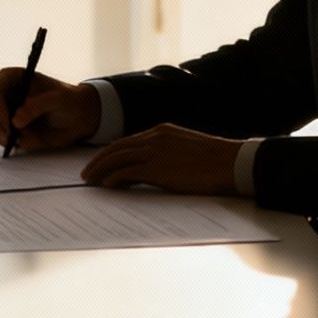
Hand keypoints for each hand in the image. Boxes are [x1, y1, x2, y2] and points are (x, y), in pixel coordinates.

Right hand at [0, 69, 100, 152]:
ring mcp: (4, 111)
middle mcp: (4, 93)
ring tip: (29, 138)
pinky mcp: (8, 127)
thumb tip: (15, 121)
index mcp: (12, 78)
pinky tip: (27, 140)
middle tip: (14, 139)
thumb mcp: (59, 99)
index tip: (10, 125)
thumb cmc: (69, 101)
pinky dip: (10, 143)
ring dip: (4, 137)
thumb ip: (38, 106)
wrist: (78, 117)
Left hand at [79, 123, 240, 194]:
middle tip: (86, 173)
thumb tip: (152, 168)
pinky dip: (113, 178)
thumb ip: (167, 153)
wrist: (231, 162)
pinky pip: (127, 172)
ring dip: (100, 170)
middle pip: (116, 148)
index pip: (127, 141)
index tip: (100, 162)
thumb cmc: (215, 161)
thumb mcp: (186, 149)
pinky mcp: (158, 168)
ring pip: (117, 159)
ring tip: (89, 181)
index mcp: (161, 131)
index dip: (110, 153)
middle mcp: (154, 138)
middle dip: (98, 161)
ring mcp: (155, 152)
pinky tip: (106, 186)